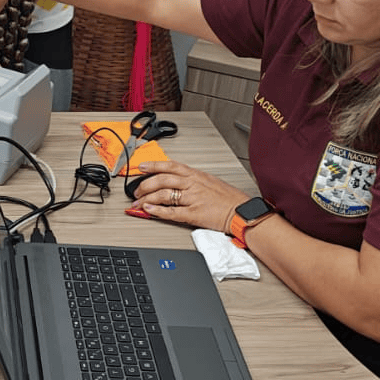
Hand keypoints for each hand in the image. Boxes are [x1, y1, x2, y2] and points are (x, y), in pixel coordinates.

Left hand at [129, 160, 250, 232]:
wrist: (242, 212)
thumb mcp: (209, 180)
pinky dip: (157, 210)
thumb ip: (192, 178)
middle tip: (136, 191)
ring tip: (139, 203)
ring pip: (163, 195)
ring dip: (147, 198)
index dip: (153, 165)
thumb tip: (175, 177)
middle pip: (162, 180)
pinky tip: (149, 210)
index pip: (169, 165)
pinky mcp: (194, 214)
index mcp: (195, 175)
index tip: (141, 167)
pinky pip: (171, 212)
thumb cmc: (228, 198)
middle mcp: (192, 184)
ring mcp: (192, 199)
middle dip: (145, 185)